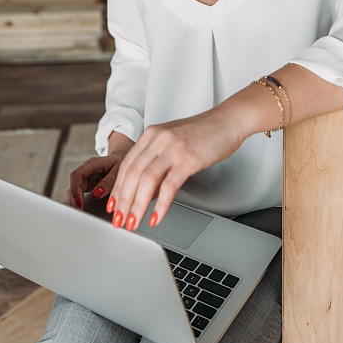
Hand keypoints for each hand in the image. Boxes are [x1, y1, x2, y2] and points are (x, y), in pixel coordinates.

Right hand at [65, 154, 124, 209]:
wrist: (124, 159)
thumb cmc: (121, 163)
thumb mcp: (119, 171)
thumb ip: (108, 182)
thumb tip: (96, 195)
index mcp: (92, 164)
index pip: (76, 175)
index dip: (75, 190)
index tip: (78, 203)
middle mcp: (86, 171)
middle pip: (73, 185)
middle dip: (73, 200)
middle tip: (79, 213)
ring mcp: (86, 178)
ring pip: (74, 191)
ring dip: (74, 203)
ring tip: (80, 215)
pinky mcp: (88, 185)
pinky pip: (79, 195)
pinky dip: (78, 203)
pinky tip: (81, 212)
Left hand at [109, 100, 249, 231]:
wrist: (228, 121)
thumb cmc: (204, 133)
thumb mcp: (173, 142)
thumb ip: (157, 162)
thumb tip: (147, 192)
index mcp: (151, 134)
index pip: (126, 165)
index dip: (117, 188)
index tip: (114, 206)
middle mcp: (158, 139)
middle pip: (132, 174)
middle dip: (123, 201)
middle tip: (120, 220)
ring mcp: (172, 148)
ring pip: (146, 180)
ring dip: (137, 205)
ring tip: (134, 222)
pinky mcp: (188, 158)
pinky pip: (169, 185)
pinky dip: (161, 205)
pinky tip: (157, 217)